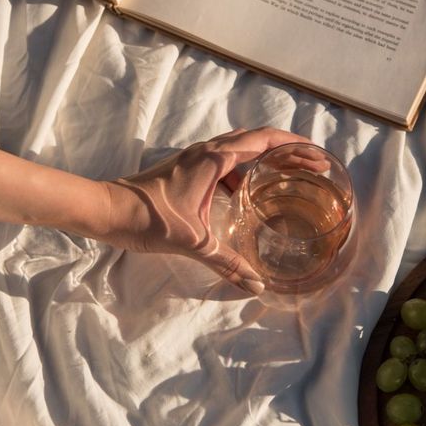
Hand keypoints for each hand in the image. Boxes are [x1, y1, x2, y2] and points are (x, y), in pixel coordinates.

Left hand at [101, 127, 311, 294]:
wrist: (107, 210)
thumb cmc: (147, 218)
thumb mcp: (193, 242)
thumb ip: (227, 262)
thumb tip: (257, 285)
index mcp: (214, 158)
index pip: (264, 141)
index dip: (295, 146)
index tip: (318, 156)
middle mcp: (207, 151)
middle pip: (257, 140)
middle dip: (287, 150)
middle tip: (313, 166)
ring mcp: (195, 158)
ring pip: (240, 149)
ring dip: (265, 158)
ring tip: (286, 177)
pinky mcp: (186, 169)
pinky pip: (225, 162)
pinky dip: (243, 171)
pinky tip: (247, 195)